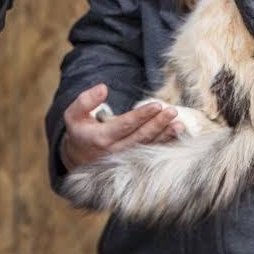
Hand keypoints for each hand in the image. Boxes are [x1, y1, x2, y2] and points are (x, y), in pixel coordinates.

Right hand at [58, 84, 182, 172]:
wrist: (76, 160)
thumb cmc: (79, 132)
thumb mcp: (73, 114)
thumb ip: (85, 100)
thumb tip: (103, 88)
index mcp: (100, 138)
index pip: (125, 125)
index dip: (142, 116)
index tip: (157, 105)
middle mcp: (113, 152)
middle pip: (140, 137)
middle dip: (158, 124)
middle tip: (172, 112)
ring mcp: (123, 161)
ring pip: (147, 147)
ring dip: (165, 136)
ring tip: (179, 125)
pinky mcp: (131, 164)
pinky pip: (150, 156)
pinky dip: (164, 147)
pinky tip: (176, 138)